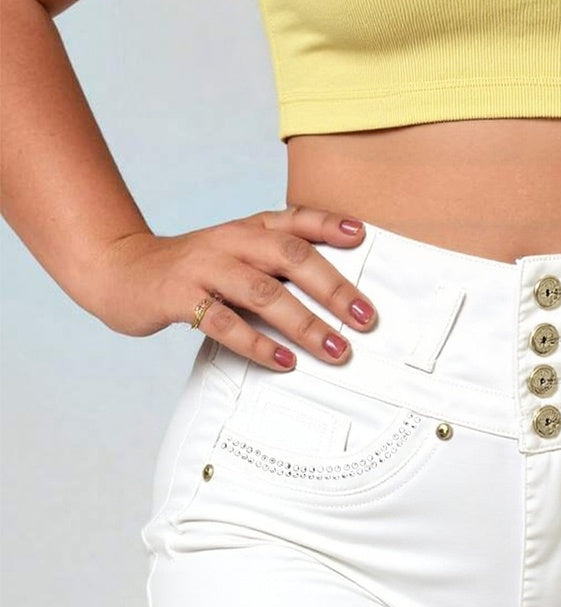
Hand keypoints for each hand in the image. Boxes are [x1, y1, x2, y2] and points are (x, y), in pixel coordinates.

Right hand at [94, 205, 376, 370]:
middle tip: (365, 319)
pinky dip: (258, 343)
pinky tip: (284, 360)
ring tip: (336, 349)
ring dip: (305, 323)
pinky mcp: (179, 296)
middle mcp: (230, 241)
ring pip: (263, 292)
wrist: (122, 271)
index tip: (361, 236)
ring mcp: (204, 267)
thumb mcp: (238, 254)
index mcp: (248, 228)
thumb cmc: (195, 270)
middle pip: (290, 257)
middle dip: (333, 288)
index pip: (294, 219)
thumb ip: (278, 262)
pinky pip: (224, 323)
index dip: (328, 224)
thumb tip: (338, 291)